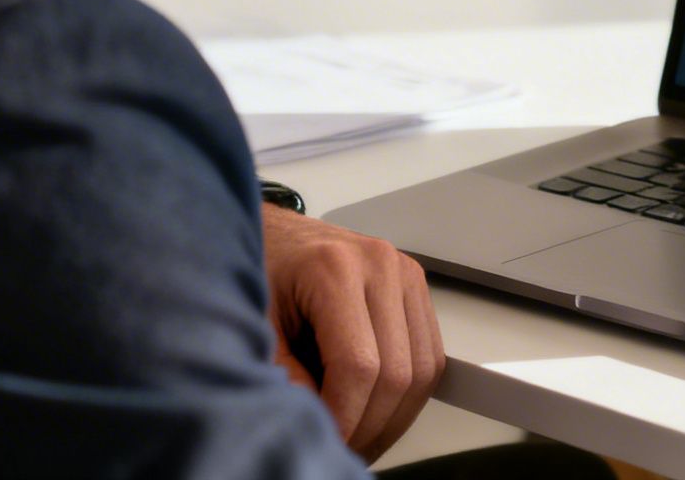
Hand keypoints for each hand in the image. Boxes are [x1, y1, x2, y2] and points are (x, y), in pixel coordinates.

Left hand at [260, 205, 444, 461]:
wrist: (273, 236)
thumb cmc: (260, 273)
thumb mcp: (253, 327)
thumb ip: (282, 376)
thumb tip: (318, 424)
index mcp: (334, 268)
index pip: (359, 366)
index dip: (346, 417)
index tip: (326, 442)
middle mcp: (379, 264)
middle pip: (398, 372)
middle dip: (371, 425)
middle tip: (342, 448)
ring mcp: (404, 273)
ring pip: (423, 369)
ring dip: (395, 416)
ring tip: (359, 434)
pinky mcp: (415, 286)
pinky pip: (430, 355)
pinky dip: (409, 394)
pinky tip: (376, 409)